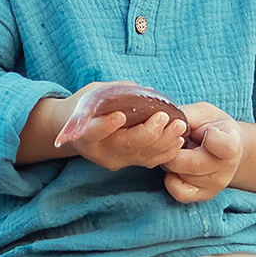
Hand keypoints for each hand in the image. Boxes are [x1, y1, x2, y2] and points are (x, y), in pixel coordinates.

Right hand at [49, 80, 188, 171]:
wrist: (75, 132)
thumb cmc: (86, 107)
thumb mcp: (94, 93)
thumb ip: (118, 92)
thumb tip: (148, 92)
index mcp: (85, 133)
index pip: (95, 132)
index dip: (107, 126)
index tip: (120, 115)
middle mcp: (99, 151)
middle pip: (126, 145)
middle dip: (148, 132)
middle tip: (165, 117)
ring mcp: (114, 161)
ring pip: (142, 155)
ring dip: (164, 142)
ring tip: (180, 126)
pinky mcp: (127, 164)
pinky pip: (149, 162)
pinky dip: (166, 152)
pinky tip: (179, 139)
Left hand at [161, 101, 244, 202]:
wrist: (228, 148)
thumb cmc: (212, 126)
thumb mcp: (203, 113)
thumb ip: (185, 116)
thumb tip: (160, 122)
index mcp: (232, 141)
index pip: (226, 145)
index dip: (212, 138)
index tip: (208, 131)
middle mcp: (227, 166)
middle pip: (189, 163)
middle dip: (172, 150)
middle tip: (174, 139)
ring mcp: (216, 184)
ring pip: (179, 176)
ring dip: (170, 162)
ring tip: (179, 151)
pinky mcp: (204, 196)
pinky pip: (178, 192)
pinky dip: (171, 179)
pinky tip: (177, 168)